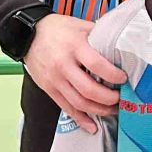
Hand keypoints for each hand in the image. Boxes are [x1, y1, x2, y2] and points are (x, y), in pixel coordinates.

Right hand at [23, 13, 126, 130]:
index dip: (112, 74)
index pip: (96, 64)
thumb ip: (98, 35)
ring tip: (112, 110)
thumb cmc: (56, 29)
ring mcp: (55, 79)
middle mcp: (63, 65)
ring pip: (78, 102)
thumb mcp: (80, 25)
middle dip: (108, 98)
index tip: (123, 78)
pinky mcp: (49, 89)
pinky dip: (80, 119)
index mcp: (74, 46)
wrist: (27, 35)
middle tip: (121, 98)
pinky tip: (92, 126)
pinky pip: (66, 108)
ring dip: (98, 110)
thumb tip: (120, 42)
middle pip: (88, 89)